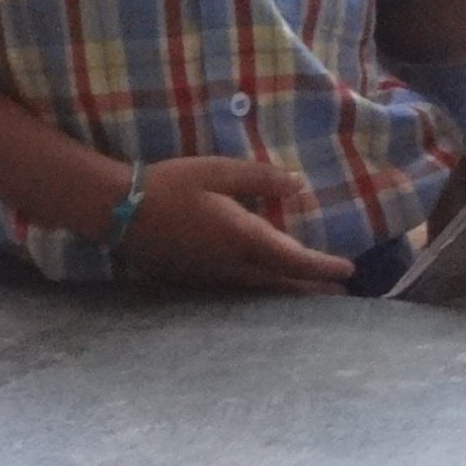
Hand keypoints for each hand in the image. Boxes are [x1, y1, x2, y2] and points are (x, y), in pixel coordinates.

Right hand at [114, 156, 358, 292]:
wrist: (116, 211)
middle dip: (312, 290)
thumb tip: (298, 185)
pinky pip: (237, 291)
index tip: (349, 272)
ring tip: (310, 294)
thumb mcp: (218, 171)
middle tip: (341, 294)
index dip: (323, 267)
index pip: (293, 259)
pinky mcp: (192, 281)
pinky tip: (263, 287)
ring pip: (258, 291)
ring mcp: (210, 278)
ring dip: (287, 293)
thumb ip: (260, 179)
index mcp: (242, 237)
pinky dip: (260, 291)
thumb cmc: (170, 185)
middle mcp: (230, 266)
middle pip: (280, 284)